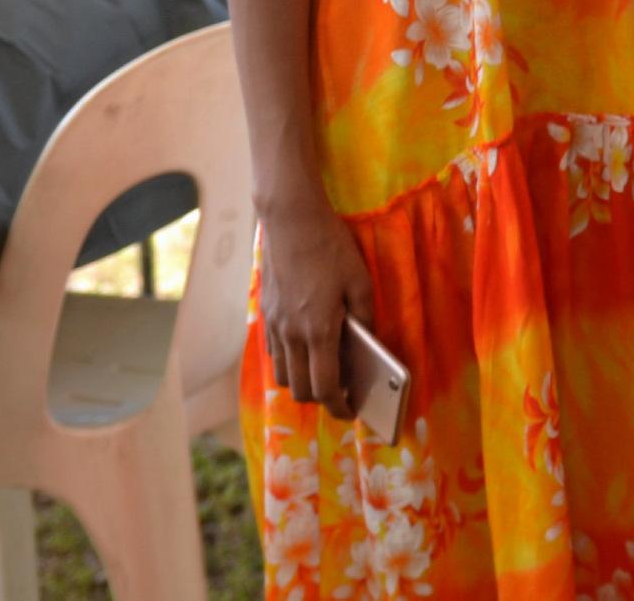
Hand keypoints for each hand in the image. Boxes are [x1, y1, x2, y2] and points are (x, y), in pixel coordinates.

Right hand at [258, 192, 374, 420]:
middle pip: (301, 389)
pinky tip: (306, 351)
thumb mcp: (361, 282)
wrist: (291, 221)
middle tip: (343, 396)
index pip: (326, 386)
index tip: (353, 412)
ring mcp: (274, 326)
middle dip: (322, 400)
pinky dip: (289, 364)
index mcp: (319, 330)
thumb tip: (369, 346)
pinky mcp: (264, 315)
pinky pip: (274, 354)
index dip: (340, 406)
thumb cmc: (331, 248)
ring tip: (324, 375)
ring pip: (283, 376)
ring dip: (303, 384)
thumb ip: (365, 318)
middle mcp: (291, 334)